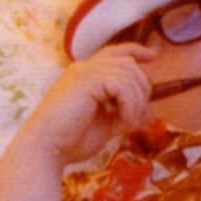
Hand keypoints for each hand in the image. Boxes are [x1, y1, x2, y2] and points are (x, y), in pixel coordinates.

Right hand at [17, 43, 158, 164]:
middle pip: (128, 63)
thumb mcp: (105, 125)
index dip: (135, 51)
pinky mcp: (86, 80)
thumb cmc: (70, 140)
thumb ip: (124, 114)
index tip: (153, 57)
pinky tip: (124, 120)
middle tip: (136, 116)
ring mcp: (84, 71)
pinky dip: (130, 103)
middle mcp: (84, 68)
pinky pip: (122, 83)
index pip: (114, 53)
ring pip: (128, 72)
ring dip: (136, 101)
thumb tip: (148, 112)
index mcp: (85, 75)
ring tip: (128, 122)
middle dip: (142, 88)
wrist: (47, 149)